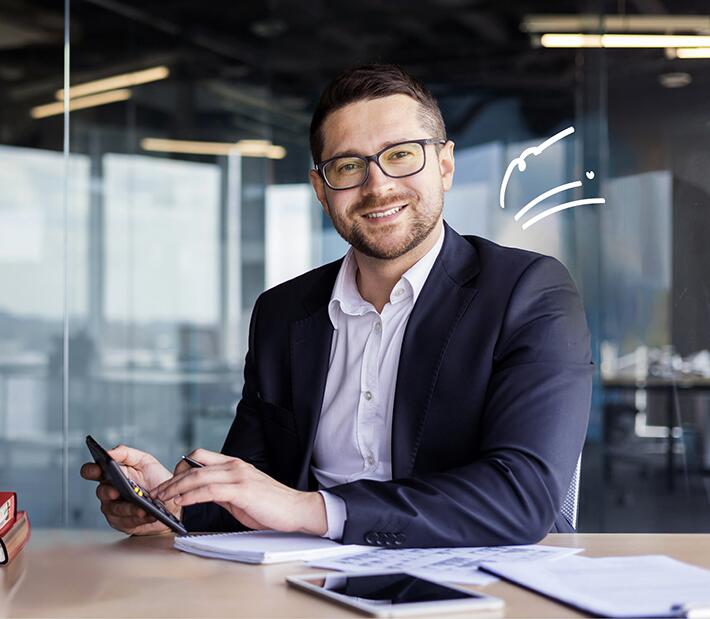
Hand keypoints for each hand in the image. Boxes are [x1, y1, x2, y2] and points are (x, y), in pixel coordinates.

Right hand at [80, 445, 179, 535]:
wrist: (171, 499)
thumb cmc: (155, 479)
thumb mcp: (144, 461)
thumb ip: (126, 454)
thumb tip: (109, 453)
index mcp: (111, 474)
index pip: (92, 471)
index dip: (91, 470)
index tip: (97, 469)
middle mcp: (109, 491)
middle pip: (101, 491)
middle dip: (108, 492)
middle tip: (116, 492)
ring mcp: (113, 507)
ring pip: (115, 509)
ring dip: (128, 508)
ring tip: (141, 508)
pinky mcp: (121, 522)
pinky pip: (127, 521)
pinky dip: (138, 518)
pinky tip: (148, 514)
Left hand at [153, 449, 327, 535]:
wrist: (296, 510)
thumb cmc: (271, 505)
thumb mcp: (242, 494)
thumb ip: (223, 490)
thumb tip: (202, 494)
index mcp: (234, 464)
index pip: (199, 457)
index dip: (179, 468)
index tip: (167, 483)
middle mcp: (234, 465)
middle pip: (193, 466)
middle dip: (171, 480)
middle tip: (156, 493)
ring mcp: (238, 476)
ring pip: (197, 476)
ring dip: (175, 488)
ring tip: (162, 499)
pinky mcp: (241, 490)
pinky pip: (209, 490)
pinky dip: (191, 496)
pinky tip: (182, 502)